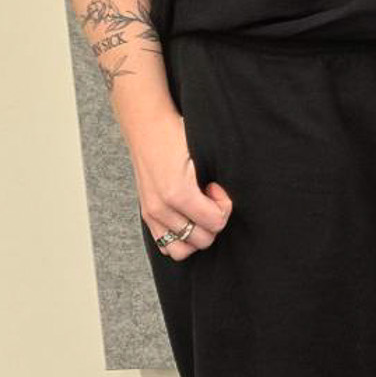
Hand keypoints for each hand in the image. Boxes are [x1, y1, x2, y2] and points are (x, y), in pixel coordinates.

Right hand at [125, 106, 231, 260]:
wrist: (147, 126)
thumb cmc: (177, 135)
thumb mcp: (204, 154)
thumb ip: (215, 181)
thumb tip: (227, 200)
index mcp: (178, 193)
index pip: (216, 222)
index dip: (225, 205)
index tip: (216, 186)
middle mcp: (161, 209)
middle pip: (202, 240)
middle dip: (213, 221)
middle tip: (210, 197)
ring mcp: (151, 214)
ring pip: (182, 250)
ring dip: (197, 234)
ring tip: (200, 210)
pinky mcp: (145, 215)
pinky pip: (164, 244)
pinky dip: (180, 238)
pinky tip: (187, 216)